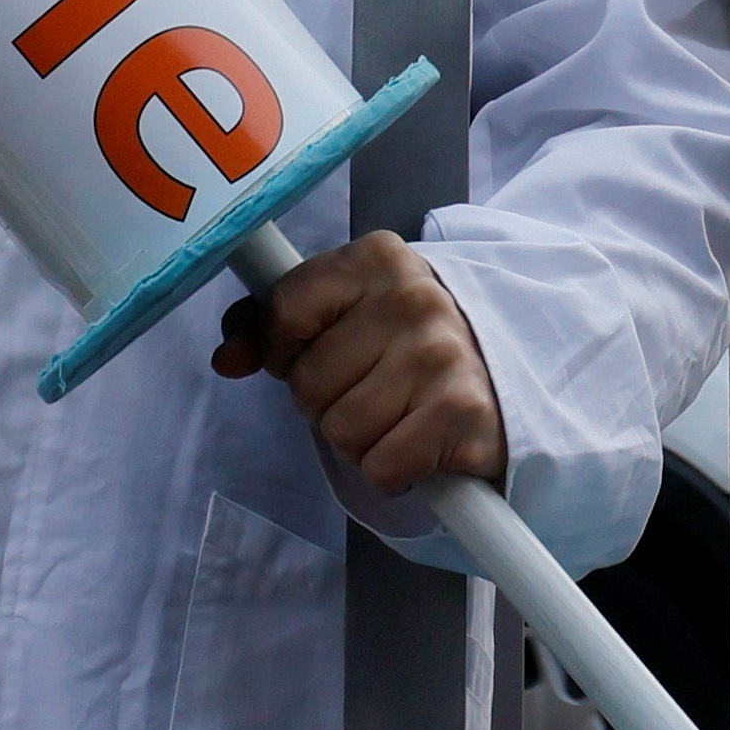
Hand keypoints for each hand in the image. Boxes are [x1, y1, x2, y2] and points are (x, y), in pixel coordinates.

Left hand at [214, 233, 505, 500]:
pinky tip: (415, 443)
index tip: (310, 354)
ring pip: (342, 431)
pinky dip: (391, 471)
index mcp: (376, 258)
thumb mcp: (342, 312)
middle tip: (369, 389)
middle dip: (327, 401)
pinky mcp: (462, 413)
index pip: (284, 310)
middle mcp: (412, 298)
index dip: (283, 349)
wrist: (502, 376)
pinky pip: (381, 467)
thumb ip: (272, 323)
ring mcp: (441, 354)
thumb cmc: (401, 345)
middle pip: (308, 382)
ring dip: (359, 440)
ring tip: (395, 415)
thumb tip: (228, 358)